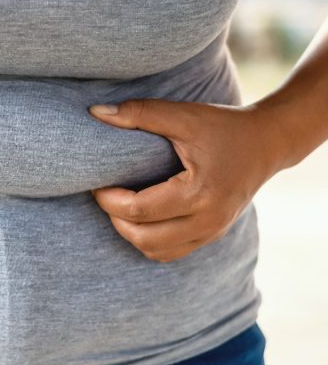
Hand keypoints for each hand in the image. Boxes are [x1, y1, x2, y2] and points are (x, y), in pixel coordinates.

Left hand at [88, 98, 282, 262]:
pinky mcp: (211, 235)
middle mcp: (208, 221)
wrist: (268, 142)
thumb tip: (96, 113)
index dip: (108, 199)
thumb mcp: (184, 115)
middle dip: (116, 218)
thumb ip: (140, 113)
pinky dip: (148, 240)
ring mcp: (211, 232)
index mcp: (199, 193)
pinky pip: (170, 251)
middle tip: (105, 194)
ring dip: (130, 233)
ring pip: (155, 251)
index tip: (97, 182)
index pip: (139, 210)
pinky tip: (140, 217)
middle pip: (143, 238)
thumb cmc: (224, 126)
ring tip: (120, 205)